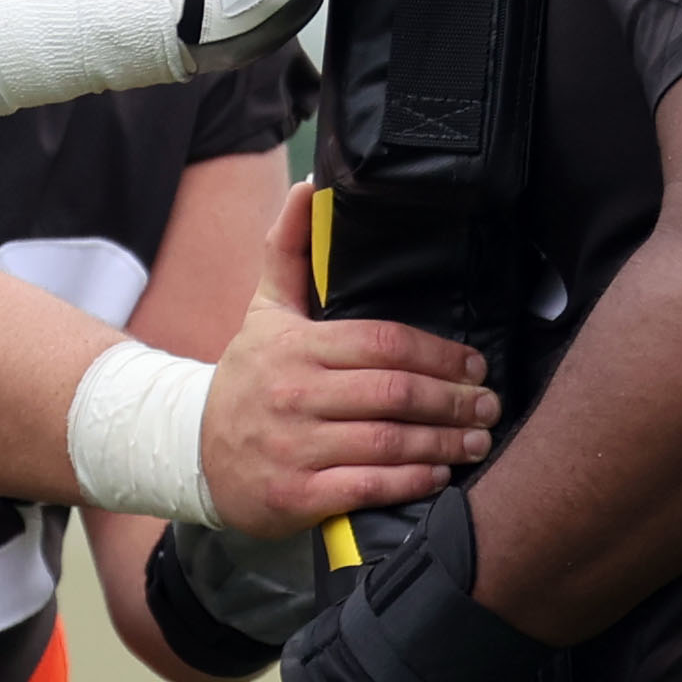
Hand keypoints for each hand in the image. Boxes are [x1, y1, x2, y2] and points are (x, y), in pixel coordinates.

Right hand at [198, 183, 497, 536]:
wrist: (193, 451)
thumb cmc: (246, 377)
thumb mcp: (264, 310)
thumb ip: (291, 249)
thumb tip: (311, 185)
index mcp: (295, 345)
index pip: (383, 343)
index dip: (438, 354)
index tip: (474, 364)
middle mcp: (294, 394)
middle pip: (394, 393)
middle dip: (453, 401)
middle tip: (489, 406)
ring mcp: (295, 447)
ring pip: (388, 442)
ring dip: (443, 443)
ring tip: (477, 440)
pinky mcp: (296, 495)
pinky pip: (368, 487)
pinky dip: (411, 482)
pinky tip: (438, 475)